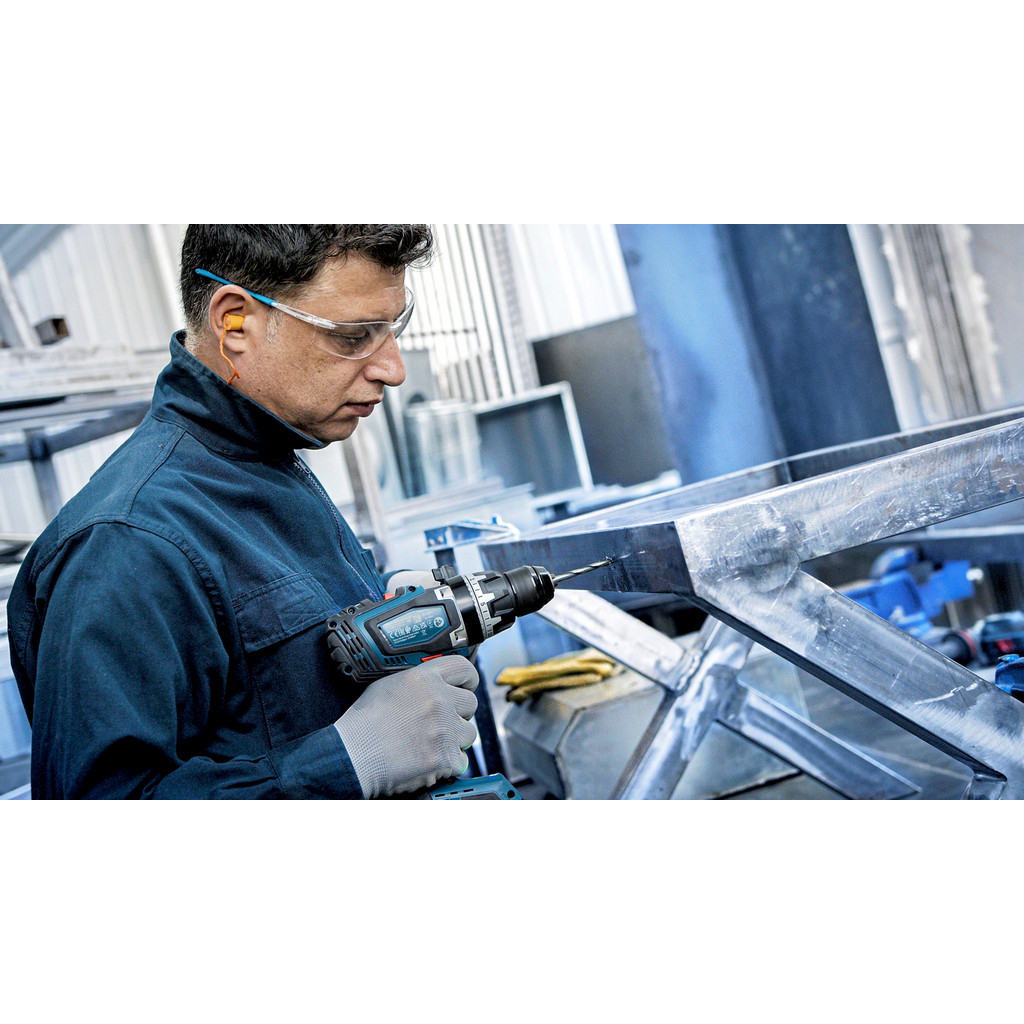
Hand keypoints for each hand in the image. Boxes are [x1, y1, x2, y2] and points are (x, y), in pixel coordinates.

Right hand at [334, 656, 478, 797]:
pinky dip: (447, 763)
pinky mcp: (445, 757)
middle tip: (442, 722)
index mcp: (425, 679)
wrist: (355, 754)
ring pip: (469, 733)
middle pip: (471, 703)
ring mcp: (444, 729)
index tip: (467, 686)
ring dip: (455, 739)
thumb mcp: (389, 685)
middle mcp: (439, 700)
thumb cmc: (364, 722)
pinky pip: (460, 760)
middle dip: (460, 713)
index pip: (464, 668)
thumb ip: (418, 683)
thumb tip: (435, 685)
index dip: (469, 679)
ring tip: (430, 743)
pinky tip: (427, 760)